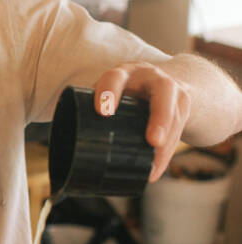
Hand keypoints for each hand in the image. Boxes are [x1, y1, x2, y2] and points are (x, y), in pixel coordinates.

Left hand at [92, 63, 191, 181]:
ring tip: (153, 166)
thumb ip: (90, 109)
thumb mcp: (110, 92)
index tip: (102, 112)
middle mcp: (152, 78)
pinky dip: (167, 152)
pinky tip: (156, 170)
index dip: (108, 92)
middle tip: (152, 141)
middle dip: (160, 117)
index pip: (115, 77)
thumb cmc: (126, 92)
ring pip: (176, 114)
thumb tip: (60, 141)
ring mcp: (173, 91)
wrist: (166, 82)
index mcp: (124, 73)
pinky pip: (180, 129)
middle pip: (163, 92)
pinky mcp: (184, 107)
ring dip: (167, 142)